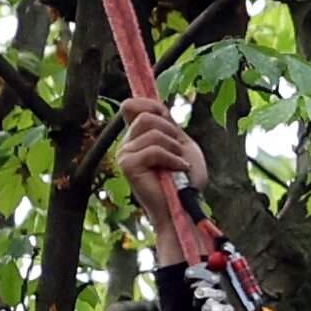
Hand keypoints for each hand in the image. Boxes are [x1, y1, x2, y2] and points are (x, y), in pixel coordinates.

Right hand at [107, 97, 208, 216]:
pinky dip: (173, 159)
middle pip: (146, 117)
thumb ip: (167, 124)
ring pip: (152, 132)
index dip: (149, 104)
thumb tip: (156, 105)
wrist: (184, 207)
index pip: (132, 106)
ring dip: (174, 148)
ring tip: (179, 165)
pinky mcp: (128, 166)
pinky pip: (154, 150)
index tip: (166, 114)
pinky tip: (180, 169)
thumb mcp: (180, 144)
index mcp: (137, 137)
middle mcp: (127, 144)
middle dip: (170, 132)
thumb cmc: (185, 180)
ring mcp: (124, 154)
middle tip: (179, 152)